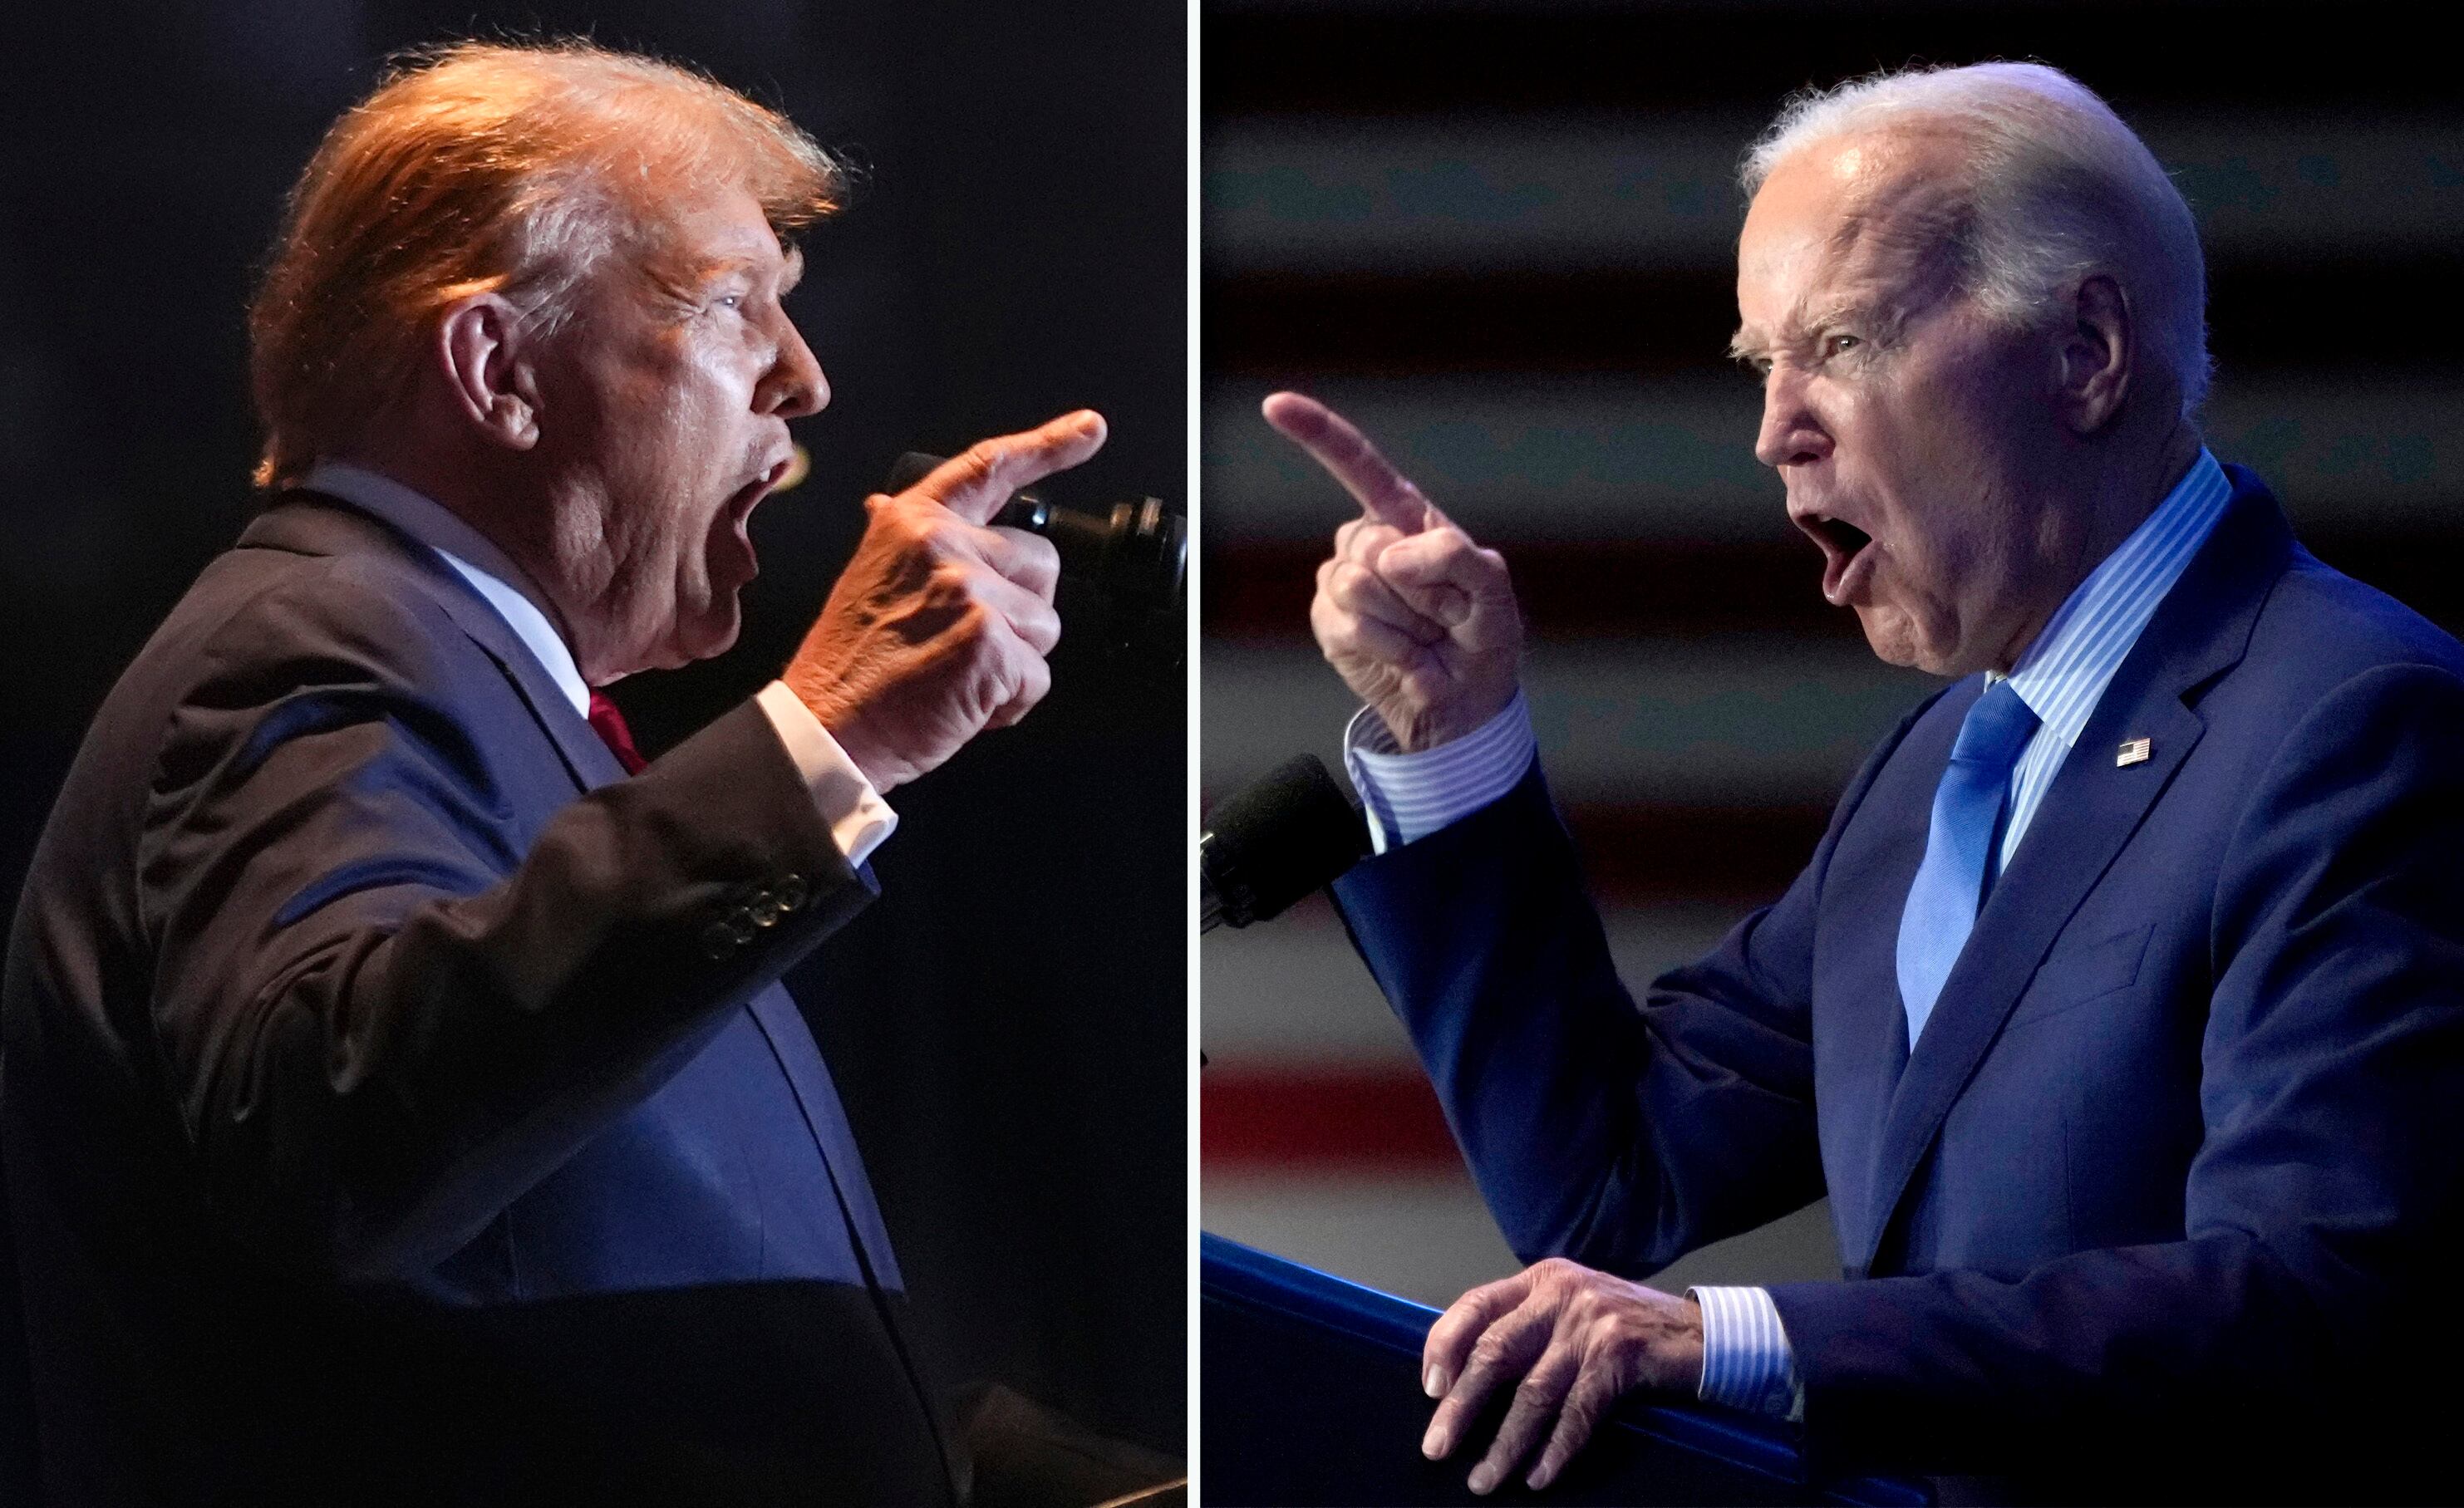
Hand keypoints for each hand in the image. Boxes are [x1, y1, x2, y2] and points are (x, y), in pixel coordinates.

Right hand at [785, 410, 1104, 790]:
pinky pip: (1038, 675)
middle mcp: (943, 544)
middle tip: (964, 643)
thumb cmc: (848, 667)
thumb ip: (904, 545)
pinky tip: (964, 702)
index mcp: (911, 523)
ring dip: (1015, 660)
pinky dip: (1011, 702)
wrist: (827, 727)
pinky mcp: (991, 640)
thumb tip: (890, 506)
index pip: (989, 468)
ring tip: (955, 674)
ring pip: (1045, 624)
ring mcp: (969, 589)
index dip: (1047, 445)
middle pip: (1042, 563)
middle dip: (1021, 610)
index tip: (1089, 428)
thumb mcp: (868, 579)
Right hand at [1262, 391, 1520, 751]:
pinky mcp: (1328, 621)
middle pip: (1367, 541)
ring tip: (1425, 636)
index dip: (1316, 433)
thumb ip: (1455, 556)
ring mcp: (1342, 582)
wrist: (1463, 701)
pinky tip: (1405, 656)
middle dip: (1417, 586)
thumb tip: (1390, 555)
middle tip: (1445, 614)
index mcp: (1407, 517)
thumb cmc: (1483, 635)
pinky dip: (1386, 647)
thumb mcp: (1494, 591)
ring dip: (1403, 621)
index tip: (1274, 404)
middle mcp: (1368, 542)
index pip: (1358, 465)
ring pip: (1355, 585)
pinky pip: (1345, 624)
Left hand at [1420, 1257, 1703, 1495]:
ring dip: (1504, 1444)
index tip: (1429, 1390)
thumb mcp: (1575, 1310)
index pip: (1475, 1306)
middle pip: (1494, 1352)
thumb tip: (1466, 1379)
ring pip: (1533, 1392)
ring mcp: (1592, 1323)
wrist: (1705, 1335)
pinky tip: (1539, 1477)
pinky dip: (1555, 1450)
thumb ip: (1529, 1328)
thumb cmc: (1630, 1330)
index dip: (1444, 1346)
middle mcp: (1562, 1293)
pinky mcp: (1622, 1355)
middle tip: (1436, 1447)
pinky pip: (1578, 1412)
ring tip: (1484, 1480)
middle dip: (1461, 1407)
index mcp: (1542, 1280)